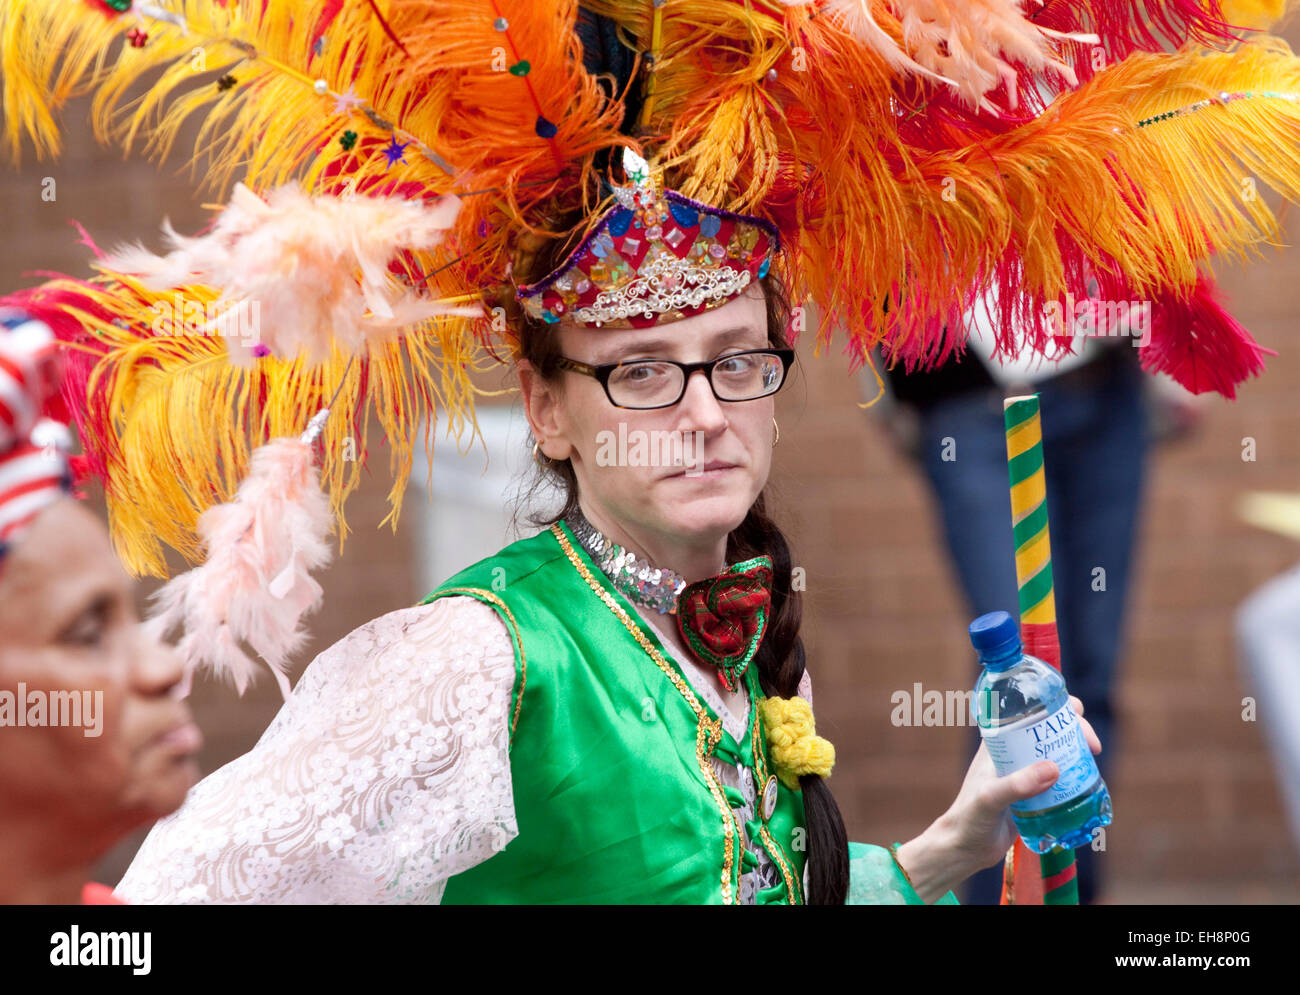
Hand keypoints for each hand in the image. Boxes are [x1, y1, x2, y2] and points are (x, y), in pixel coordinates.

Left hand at [939, 695, 1101, 874]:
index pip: (1029, 710)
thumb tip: (1054, 769)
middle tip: (1093, 748)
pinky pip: (1060, 775)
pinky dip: (1076, 774)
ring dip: (1078, 751)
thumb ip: (1017, 785)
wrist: (965, 848)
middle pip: (1050, 727)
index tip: (1078, 719)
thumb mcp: (991, 798)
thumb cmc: (969, 818)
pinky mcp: (1035, 792)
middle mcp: (1013, 750)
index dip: (1056, 707)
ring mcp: (1025, 770)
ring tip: (1093, 763)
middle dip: (1076, 729)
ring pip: (1058, 750)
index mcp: (998, 740)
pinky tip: (1089, 783)